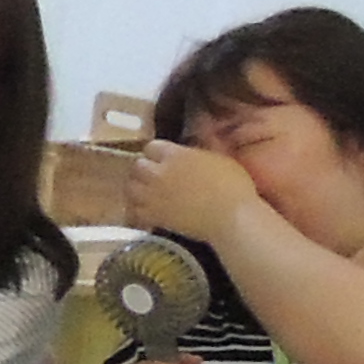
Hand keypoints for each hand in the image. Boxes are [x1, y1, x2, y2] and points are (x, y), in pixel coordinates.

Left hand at [131, 136, 262, 241]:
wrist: (231, 216)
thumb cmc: (233, 186)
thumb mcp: (219, 158)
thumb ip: (197, 152)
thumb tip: (191, 147)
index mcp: (175, 155)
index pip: (151, 146)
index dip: (156, 153)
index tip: (162, 158)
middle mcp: (159, 172)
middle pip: (137, 165)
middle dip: (144, 170)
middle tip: (154, 177)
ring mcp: (152, 195)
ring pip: (130, 187)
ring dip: (137, 189)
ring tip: (147, 193)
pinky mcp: (153, 216)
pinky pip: (133, 212)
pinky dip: (136, 212)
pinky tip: (145, 213)